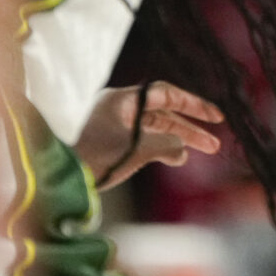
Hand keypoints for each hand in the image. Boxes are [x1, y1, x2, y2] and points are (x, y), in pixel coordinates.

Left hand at [76, 80, 224, 188]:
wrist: (60, 180)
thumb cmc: (95, 159)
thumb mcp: (137, 150)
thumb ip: (166, 145)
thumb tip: (182, 151)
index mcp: (121, 100)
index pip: (165, 94)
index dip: (193, 105)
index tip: (215, 117)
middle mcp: (117, 108)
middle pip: (162, 113)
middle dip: (189, 128)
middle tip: (214, 144)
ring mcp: (112, 126)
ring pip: (154, 128)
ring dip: (177, 139)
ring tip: (199, 153)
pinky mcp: (109, 143)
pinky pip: (142, 140)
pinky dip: (160, 148)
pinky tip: (176, 158)